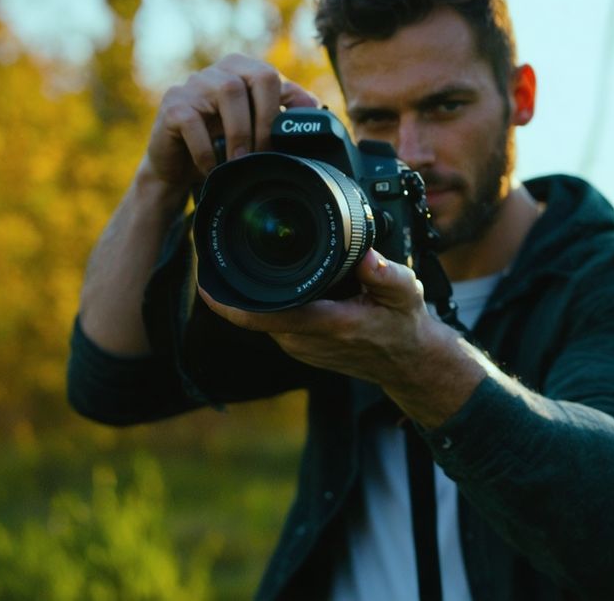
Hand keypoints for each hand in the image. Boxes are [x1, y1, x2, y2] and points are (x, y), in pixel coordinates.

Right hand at [144, 54, 319, 186]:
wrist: (178, 166)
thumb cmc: (221, 144)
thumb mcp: (255, 127)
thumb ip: (283, 112)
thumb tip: (316, 109)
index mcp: (242, 70)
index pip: (272, 75)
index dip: (284, 108)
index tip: (287, 143)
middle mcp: (218, 70)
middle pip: (256, 77)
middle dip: (266, 119)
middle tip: (264, 154)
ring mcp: (193, 84)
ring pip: (228, 92)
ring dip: (240, 133)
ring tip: (240, 162)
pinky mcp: (171, 105)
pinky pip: (193, 121)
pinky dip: (206, 150)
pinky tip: (212, 168)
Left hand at [198, 249, 487, 426]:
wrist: (408, 363)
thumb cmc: (404, 326)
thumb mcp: (405, 294)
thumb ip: (386, 275)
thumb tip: (366, 255)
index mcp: (326, 325)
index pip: (263, 316)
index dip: (227, 302)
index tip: (205, 280)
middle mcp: (305, 340)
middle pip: (254, 312)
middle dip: (236, 285)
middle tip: (221, 249)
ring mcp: (299, 346)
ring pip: (262, 316)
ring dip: (253, 293)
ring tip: (249, 257)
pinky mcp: (300, 347)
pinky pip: (273, 321)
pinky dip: (269, 302)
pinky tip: (278, 280)